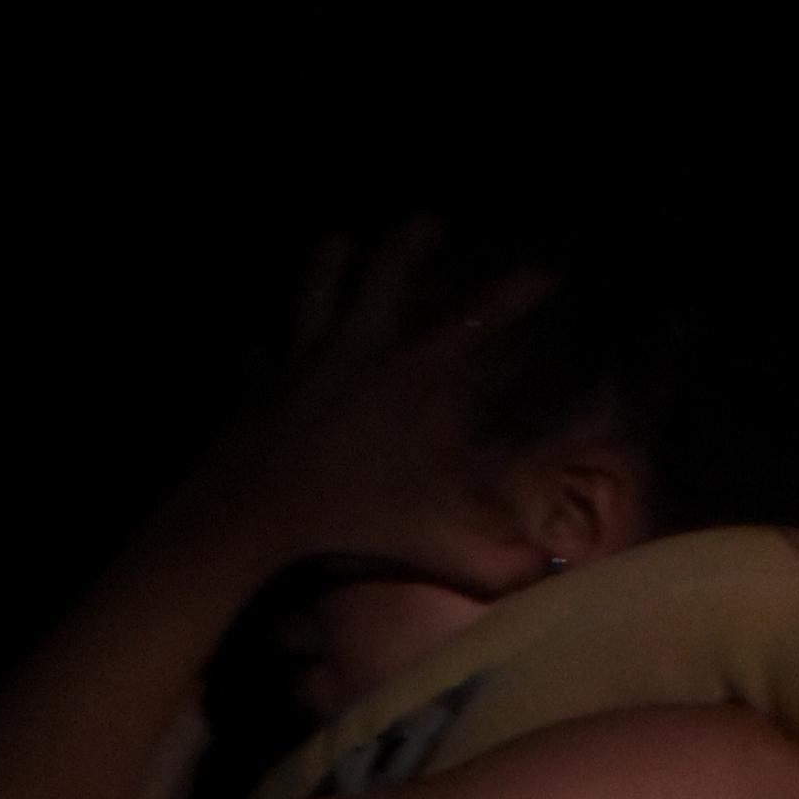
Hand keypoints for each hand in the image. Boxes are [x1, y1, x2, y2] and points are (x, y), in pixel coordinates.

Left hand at [172, 217, 563, 599]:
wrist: (245, 514)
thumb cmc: (342, 522)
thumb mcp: (432, 543)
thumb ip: (496, 562)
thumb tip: (552, 573)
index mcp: (408, 378)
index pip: (475, 319)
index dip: (514, 292)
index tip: (544, 274)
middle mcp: (359, 349)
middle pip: (387, 270)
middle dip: (412, 241)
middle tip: (430, 224)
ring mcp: (305, 357)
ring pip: (320, 285)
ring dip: (332, 260)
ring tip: (342, 241)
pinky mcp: (263, 381)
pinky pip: (267, 347)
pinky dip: (269, 342)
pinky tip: (262, 340)